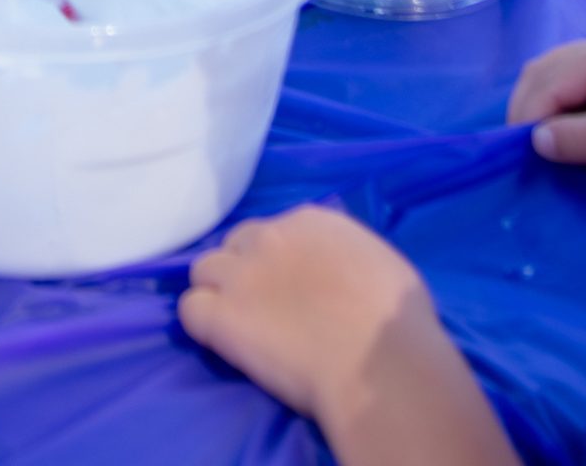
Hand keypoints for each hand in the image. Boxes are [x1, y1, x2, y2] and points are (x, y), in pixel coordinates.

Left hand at [181, 208, 464, 434]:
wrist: (381, 365)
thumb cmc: (397, 322)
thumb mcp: (379, 263)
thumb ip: (342, 254)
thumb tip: (331, 268)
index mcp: (310, 220)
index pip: (270, 231)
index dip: (274, 260)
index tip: (289, 287)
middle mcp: (267, 237)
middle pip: (233, 246)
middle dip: (243, 272)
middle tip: (263, 309)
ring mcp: (239, 274)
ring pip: (203, 271)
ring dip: (218, 294)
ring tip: (241, 326)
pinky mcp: (220, 315)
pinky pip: (189, 310)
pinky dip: (202, 325)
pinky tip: (224, 342)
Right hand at [508, 29, 585, 177]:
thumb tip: (534, 141)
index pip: (549, 79)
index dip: (528, 115)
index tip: (519, 156)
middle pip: (543, 72)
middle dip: (528, 110)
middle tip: (524, 155)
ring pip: (553, 78)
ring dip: (541, 110)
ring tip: (540, 148)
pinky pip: (572, 88)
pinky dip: (558, 110)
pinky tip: (563, 135)